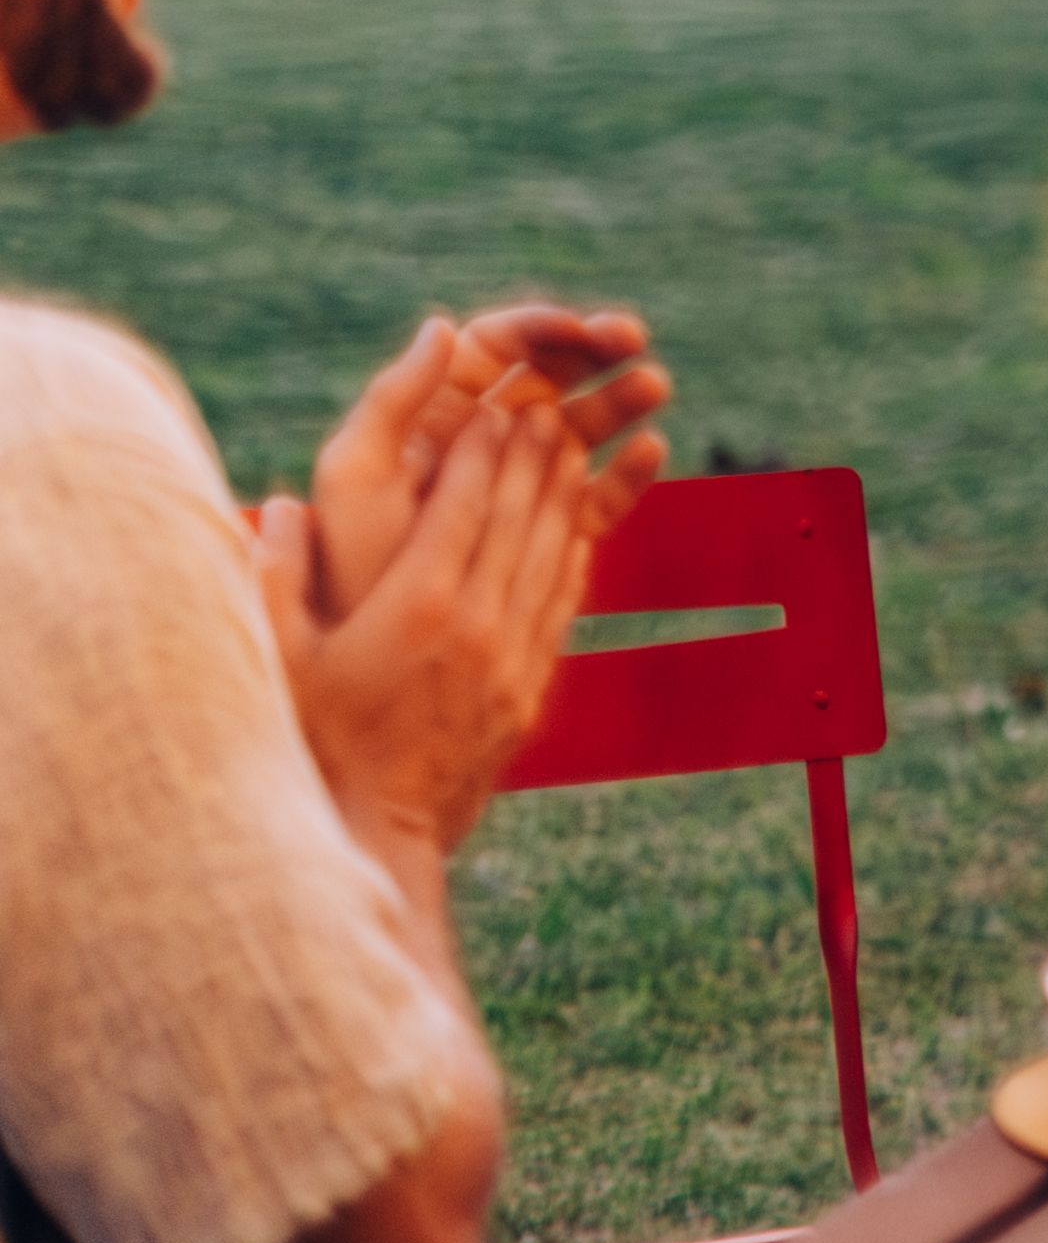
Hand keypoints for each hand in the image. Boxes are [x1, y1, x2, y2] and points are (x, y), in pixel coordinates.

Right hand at [256, 404, 594, 859]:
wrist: (376, 833)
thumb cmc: (315, 744)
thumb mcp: (282, 663)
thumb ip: (275, 581)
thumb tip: (276, 507)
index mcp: (418, 607)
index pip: (463, 506)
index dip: (482, 453)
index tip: (493, 410)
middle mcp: (478, 624)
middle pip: (517, 519)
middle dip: (530, 458)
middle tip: (541, 408)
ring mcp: (513, 657)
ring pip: (550, 554)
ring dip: (561, 496)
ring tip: (568, 447)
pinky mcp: (532, 689)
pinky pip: (562, 604)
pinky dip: (572, 556)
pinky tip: (577, 528)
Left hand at [308, 308, 676, 618]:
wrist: (368, 658)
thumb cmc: (349, 561)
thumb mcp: (357, 474)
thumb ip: (393, 399)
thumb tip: (442, 323)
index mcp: (435, 413)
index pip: (497, 348)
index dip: (542, 328)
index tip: (582, 329)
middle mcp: (484, 441)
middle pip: (550, 375)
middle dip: (595, 350)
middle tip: (633, 340)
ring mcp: (520, 487)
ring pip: (582, 427)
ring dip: (621, 400)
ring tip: (654, 386)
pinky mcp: (545, 534)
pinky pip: (596, 494)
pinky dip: (627, 471)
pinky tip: (651, 450)